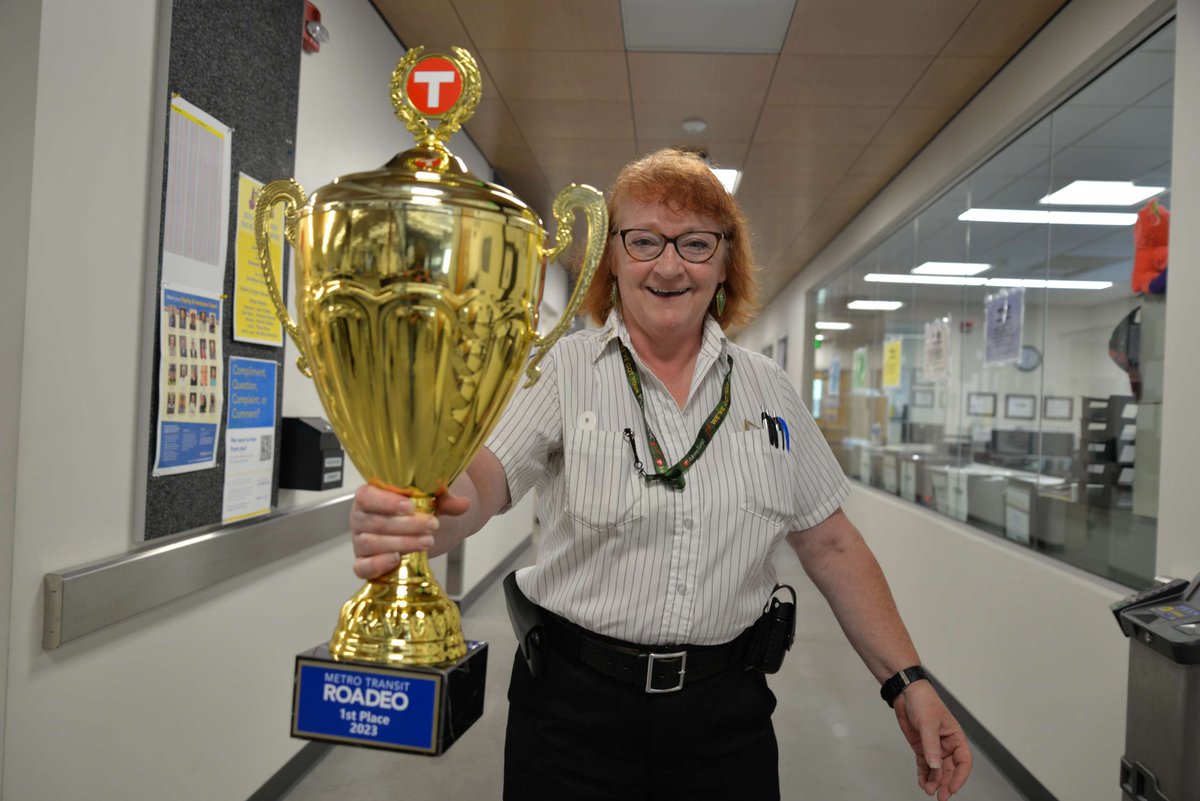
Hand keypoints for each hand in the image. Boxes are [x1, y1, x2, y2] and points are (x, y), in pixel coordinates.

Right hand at [348, 483, 470, 579]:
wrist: (419, 529)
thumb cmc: (416, 508)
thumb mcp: (431, 498)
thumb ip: (444, 498)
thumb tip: (463, 504)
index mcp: (369, 495)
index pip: (366, 496)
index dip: (386, 502)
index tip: (410, 507)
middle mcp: (360, 517)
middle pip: (375, 522)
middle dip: (406, 525)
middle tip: (431, 525)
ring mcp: (360, 541)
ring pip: (372, 543)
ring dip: (402, 543)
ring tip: (427, 541)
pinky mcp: (363, 563)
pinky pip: (362, 567)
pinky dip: (377, 565)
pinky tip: (397, 559)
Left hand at [893, 681, 971, 800]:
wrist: (906, 693)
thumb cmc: (923, 701)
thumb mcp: (928, 723)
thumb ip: (931, 745)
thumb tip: (935, 766)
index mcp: (955, 737)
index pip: (963, 761)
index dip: (960, 776)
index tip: (952, 788)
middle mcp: (946, 744)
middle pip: (950, 769)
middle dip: (945, 783)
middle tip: (939, 796)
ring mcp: (933, 747)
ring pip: (937, 769)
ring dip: (934, 781)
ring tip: (929, 791)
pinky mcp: (921, 747)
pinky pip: (924, 765)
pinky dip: (924, 775)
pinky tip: (922, 783)